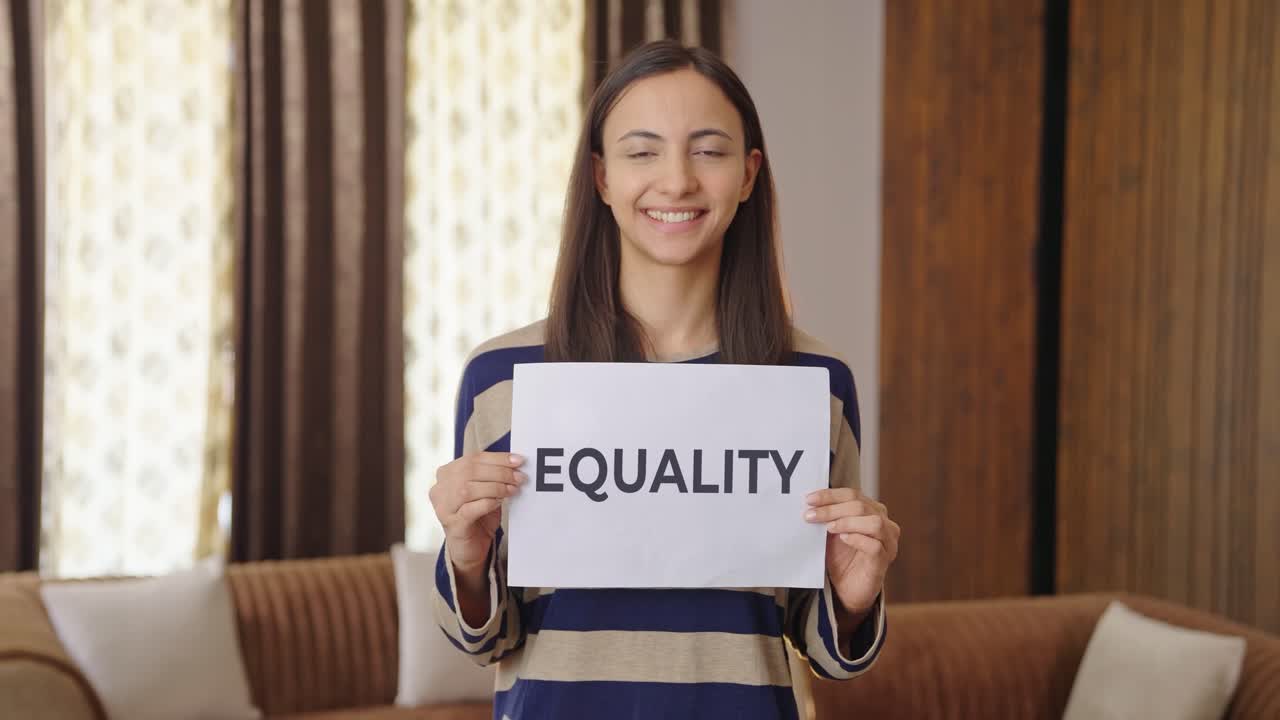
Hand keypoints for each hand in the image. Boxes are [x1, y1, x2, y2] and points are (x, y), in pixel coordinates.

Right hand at [429, 452, 525, 573]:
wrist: (470, 547)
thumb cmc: (478, 516)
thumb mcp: (485, 491)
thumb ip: (493, 476)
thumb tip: (515, 463)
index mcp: (447, 474)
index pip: (473, 459)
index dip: (497, 458)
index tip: (518, 460)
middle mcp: (440, 489)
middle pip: (470, 471)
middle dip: (499, 472)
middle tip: (519, 477)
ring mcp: (443, 507)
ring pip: (467, 489)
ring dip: (495, 487)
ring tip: (512, 490)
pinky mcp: (452, 524)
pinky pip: (469, 510)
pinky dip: (487, 503)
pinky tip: (499, 502)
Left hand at [804, 488, 899, 614]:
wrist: (846, 588)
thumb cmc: (841, 558)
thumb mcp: (831, 532)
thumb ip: (827, 517)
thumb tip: (810, 503)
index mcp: (872, 511)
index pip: (853, 494)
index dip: (830, 495)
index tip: (809, 499)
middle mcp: (884, 523)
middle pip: (861, 506)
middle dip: (832, 509)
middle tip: (811, 515)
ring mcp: (888, 542)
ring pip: (874, 523)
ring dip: (847, 522)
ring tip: (829, 528)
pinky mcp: (884, 561)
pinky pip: (875, 546)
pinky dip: (858, 539)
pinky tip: (843, 539)